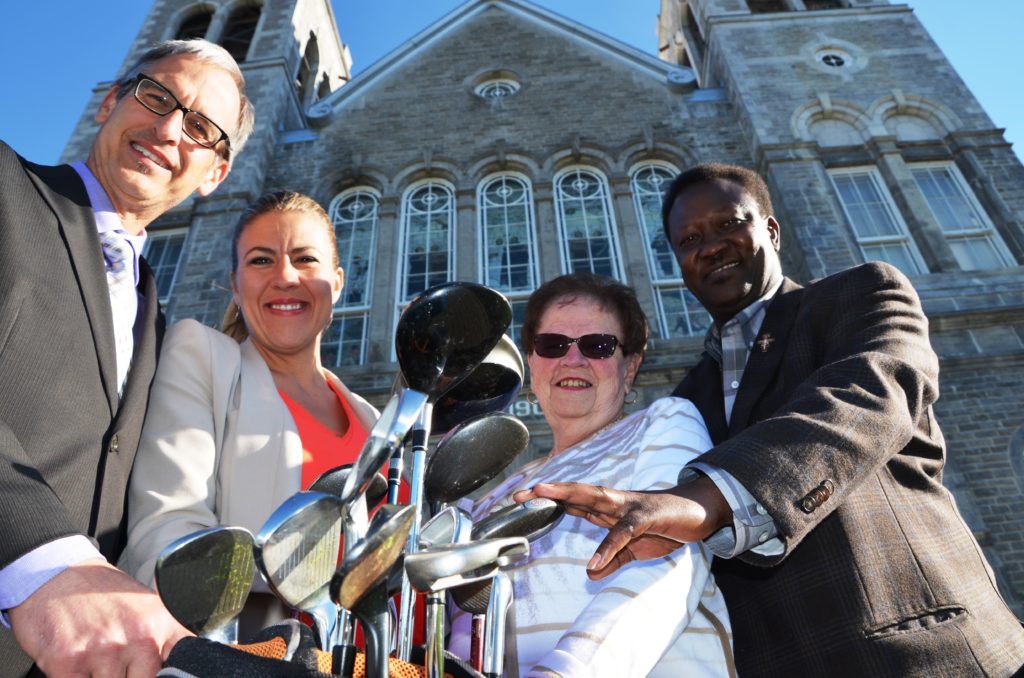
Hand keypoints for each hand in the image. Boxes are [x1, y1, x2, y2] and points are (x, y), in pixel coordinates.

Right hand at [9, 558, 191, 677]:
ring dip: (100, 676)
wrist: (57, 575)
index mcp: (161, 624)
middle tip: (117, 659)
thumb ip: (168, 638)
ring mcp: (104, 649)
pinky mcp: (69, 661)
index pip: (178, 667)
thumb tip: (183, 666)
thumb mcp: (148, 607)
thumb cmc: (103, 595)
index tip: (157, 670)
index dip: (168, 674)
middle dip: (129, 676)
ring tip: (94, 655)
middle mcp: (138, 636)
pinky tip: (76, 661)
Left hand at [514, 475, 730, 579]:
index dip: (546, 499)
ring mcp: (629, 506)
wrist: (697, 514)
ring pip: (594, 497)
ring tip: (544, 494)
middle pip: (575, 492)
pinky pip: (624, 532)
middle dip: (547, 490)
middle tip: (520, 492)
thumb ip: (612, 559)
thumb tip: (590, 572)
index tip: (519, 499)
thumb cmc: (663, 525)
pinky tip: (596, 560)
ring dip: (568, 494)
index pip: (572, 501)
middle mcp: (614, 502)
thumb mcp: (633, 548)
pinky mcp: (647, 516)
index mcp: (608, 509)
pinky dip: (609, 545)